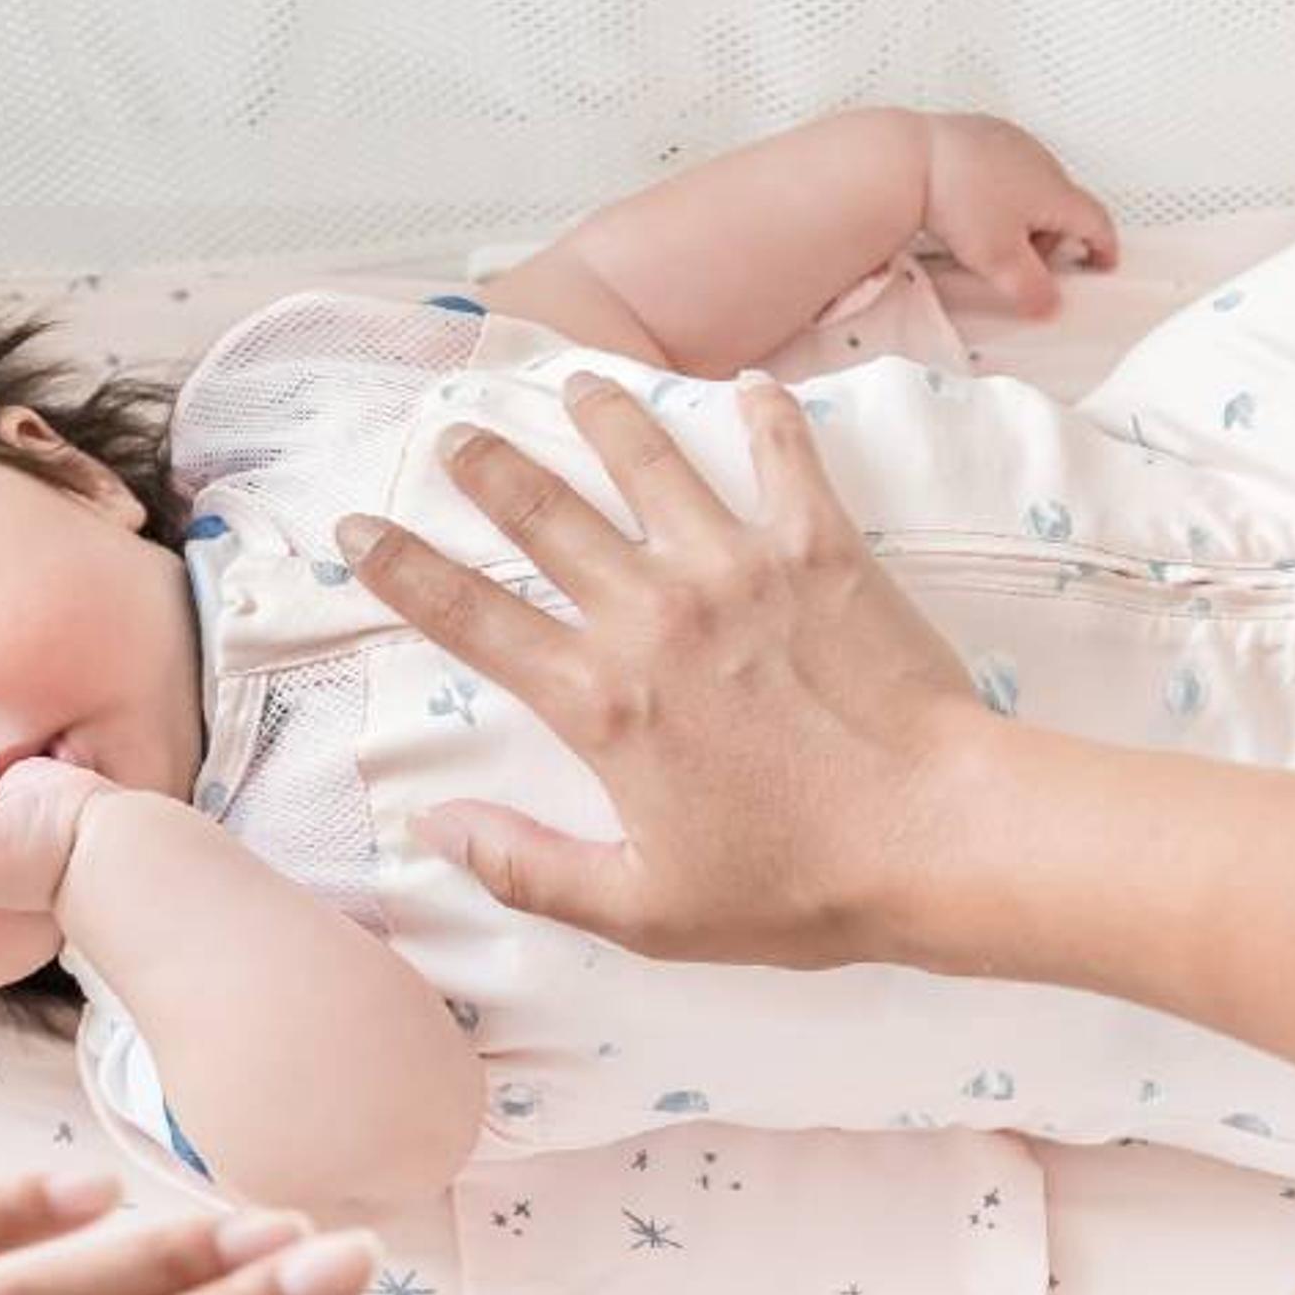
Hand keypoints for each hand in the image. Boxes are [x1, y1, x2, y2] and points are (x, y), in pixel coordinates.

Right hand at [338, 371, 990, 966]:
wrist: (936, 834)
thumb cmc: (794, 885)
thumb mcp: (641, 909)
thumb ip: (526, 865)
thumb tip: (435, 826)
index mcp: (599, 701)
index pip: (469, 616)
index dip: (400, 567)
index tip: (358, 525)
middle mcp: (652, 613)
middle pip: (542, 513)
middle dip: (485, 464)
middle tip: (454, 431)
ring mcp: (736, 568)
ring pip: (646, 460)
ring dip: (601, 415)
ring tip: (574, 384)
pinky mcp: (819, 546)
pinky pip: (781, 454)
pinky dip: (763, 412)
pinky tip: (748, 384)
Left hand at [919, 112, 1117, 316]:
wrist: (910, 157)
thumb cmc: (956, 198)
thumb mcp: (998, 261)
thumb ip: (1030, 289)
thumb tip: (1047, 305)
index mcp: (1055, 191)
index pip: (1096, 221)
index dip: (1104, 247)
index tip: (1102, 261)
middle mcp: (1040, 160)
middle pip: (1063, 207)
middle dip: (1050, 239)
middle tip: (1025, 263)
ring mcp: (1012, 142)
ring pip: (1033, 186)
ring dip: (1023, 215)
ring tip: (989, 235)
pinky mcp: (983, 133)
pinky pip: (1004, 167)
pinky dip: (999, 190)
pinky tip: (970, 204)